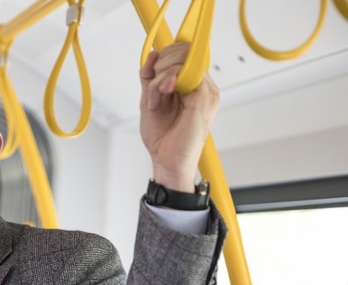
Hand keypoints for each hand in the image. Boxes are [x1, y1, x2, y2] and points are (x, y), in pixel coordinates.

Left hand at [139, 42, 219, 191]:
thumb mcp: (150, 99)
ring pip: (181, 61)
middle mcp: (202, 86)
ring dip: (159, 78)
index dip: (165, 56)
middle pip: (183, 51)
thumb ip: (150, 77)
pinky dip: (164, 82)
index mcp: (192, 85)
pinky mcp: (204, 98)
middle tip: (153, 92)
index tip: (152, 73)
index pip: (184, 52)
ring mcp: (206, 91)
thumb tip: (153, 54)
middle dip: (160, 66)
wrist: (167, 161)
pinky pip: (184, 74)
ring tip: (155, 101)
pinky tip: (160, 98)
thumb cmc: (162, 137)